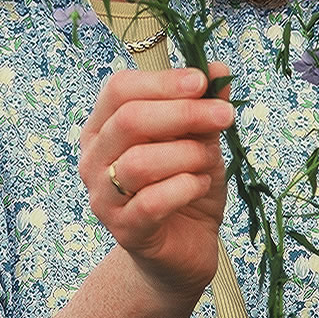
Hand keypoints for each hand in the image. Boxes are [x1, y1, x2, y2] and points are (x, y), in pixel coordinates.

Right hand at [78, 63, 231, 302]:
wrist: (183, 248)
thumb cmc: (184, 185)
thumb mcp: (198, 140)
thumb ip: (203, 107)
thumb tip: (219, 69)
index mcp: (103, 127)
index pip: (120, 89)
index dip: (163, 81)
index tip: (203, 81)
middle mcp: (94, 159)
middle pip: (130, 120)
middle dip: (184, 113)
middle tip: (224, 115)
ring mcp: (103, 197)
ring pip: (140, 162)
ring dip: (187, 154)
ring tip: (209, 159)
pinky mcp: (124, 230)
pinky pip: (153, 201)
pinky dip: (185, 187)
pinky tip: (199, 184)